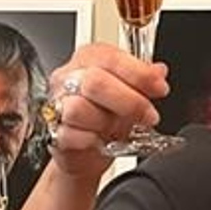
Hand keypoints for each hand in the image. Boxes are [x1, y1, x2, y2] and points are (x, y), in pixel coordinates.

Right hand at [43, 42, 168, 177]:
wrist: (88, 153)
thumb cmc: (107, 117)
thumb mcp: (131, 94)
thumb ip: (144, 80)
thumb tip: (158, 71)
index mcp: (88, 58)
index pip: (111, 57)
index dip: (139, 73)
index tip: (160, 88)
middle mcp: (68, 77)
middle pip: (95, 81)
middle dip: (130, 101)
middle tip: (149, 116)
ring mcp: (56, 104)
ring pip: (78, 109)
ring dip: (108, 122)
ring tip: (119, 130)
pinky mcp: (51, 132)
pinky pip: (69, 134)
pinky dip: (91, 140)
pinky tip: (101, 141)